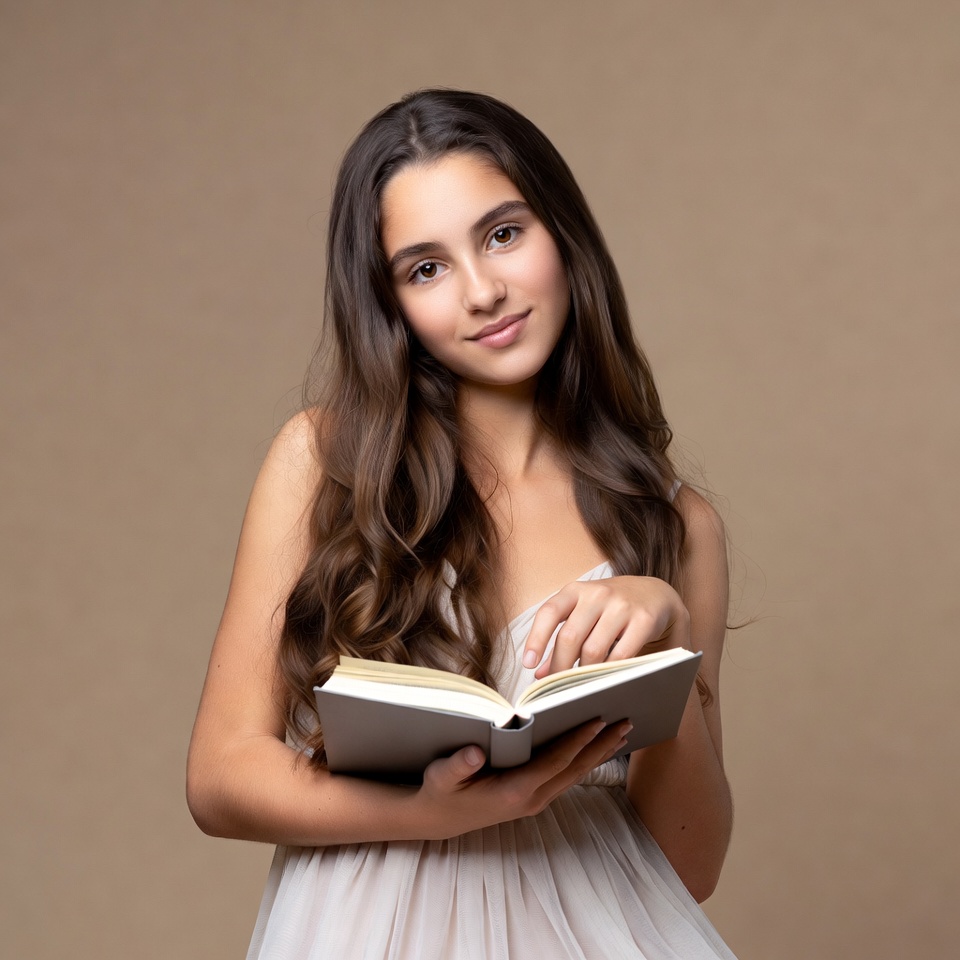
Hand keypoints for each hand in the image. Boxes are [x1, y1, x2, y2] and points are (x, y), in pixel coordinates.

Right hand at [414, 719, 631, 837]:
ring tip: (622, 732)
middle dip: (601, 746)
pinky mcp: (534, 798)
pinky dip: (585, 760)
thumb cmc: (440, 792)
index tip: (598, 720)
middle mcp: (531, 799)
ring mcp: (535, 801)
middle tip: (626, 722)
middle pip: (575, 769)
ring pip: (575, 774)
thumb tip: (475, 752)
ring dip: (599, 753)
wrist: (438, 819)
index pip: (555, 762)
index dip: (577, 741)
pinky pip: (567, 777)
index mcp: (514, 791)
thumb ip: (457, 766)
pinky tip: (597, 748)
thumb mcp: (441, 778)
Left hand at [522, 576, 690, 677]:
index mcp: (576, 590)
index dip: (536, 639)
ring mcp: (621, 605)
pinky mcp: (643, 619)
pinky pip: (621, 655)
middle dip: (560, 667)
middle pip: (570, 636)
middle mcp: (597, 593)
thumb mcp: (583, 615)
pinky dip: (609, 672)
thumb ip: (561, 641)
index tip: (528, 664)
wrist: (655, 594)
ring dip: (584, 673)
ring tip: (580, 686)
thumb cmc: (610, 608)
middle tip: (556, 689)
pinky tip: (604, 680)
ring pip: (594, 649)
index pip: (549, 613)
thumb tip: (539, 673)